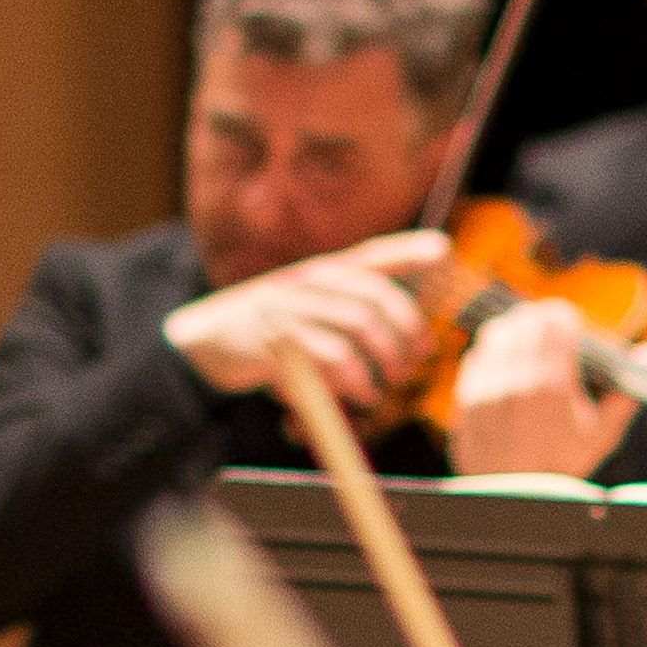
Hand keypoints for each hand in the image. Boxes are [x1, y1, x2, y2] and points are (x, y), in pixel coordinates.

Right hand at [164, 229, 446, 412]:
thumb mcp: (306, 309)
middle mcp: (307, 281)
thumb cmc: (267, 329)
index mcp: (319, 272)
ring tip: (383, 388)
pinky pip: (329, 356)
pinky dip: (353, 380)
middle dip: (404, 331)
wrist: (203, 339)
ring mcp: (290, 306)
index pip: (371, 255)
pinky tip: (359, 395)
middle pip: (373, 295)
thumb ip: (347, 312)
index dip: (408, 251)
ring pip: (357, 323)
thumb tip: (402, 336)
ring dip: (382, 359)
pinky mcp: (275, 338)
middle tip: (413, 363)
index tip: (444, 252)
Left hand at [444, 295, 631, 477]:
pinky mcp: (464, 401)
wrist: (518, 502)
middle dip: (540, 321)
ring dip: (513, 333)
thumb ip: (627, 389)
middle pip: (524, 320)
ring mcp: (485, 390)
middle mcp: (514, 382)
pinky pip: (475, 358)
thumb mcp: (603, 433)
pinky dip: (491, 356)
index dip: (566, 318)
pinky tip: (504, 369)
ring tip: (527, 348)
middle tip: (551, 333)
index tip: (572, 327)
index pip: (555, 320)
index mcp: (551, 385)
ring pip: (496, 333)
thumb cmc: (565, 467)